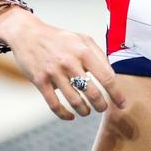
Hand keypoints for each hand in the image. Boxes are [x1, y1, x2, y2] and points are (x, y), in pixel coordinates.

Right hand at [0, 7, 126, 119]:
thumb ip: (99, 56)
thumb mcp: (82, 39)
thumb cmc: (59, 38)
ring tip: (87, 111)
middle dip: (101, 105)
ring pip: (75, 101)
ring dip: (84, 110)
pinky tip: (70, 116)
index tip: (122, 104)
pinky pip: (54, 104)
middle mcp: (69, 62)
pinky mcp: (40, 81)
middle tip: (102, 108)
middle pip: (93, 93)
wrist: (28, 34)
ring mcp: (54, 72)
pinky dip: (64, 114)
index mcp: (83, 51)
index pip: (107, 78)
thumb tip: (112, 76)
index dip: (117, 94)